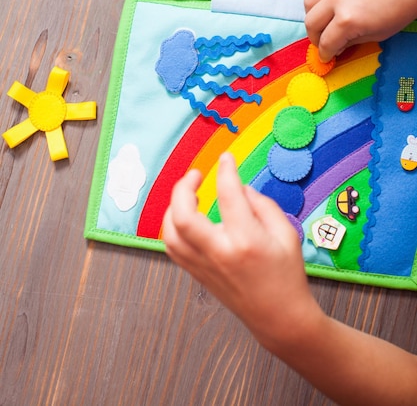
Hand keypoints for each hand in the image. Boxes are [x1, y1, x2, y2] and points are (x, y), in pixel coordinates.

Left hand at [163, 152, 321, 353]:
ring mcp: (205, 265)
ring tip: (188, 194)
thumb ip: (262, 205)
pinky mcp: (197, 274)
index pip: (228, 194)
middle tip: (195, 175)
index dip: (225, 170)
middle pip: (183, 216)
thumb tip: (238, 187)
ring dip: (173, 207)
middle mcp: (220, 252)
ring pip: (171, 232)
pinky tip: (184, 216)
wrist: (279, 318)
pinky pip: (174, 247)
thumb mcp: (287, 234)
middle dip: (183, 188)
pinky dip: (172, 227)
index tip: (226, 158)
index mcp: (247, 240)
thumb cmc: (287, 275)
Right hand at [304, 0, 416, 61]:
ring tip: (323, 24)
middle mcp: (336, 1)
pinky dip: (319, 2)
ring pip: (308, 4)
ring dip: (313, 18)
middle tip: (323, 42)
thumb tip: (336, 46)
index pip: (326, 42)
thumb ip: (351, 41)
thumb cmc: (400, 7)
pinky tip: (330, 8)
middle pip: (311, 24)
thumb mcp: (377, 34)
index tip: (326, 57)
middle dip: (315, 38)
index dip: (325, 54)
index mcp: (348, 20)